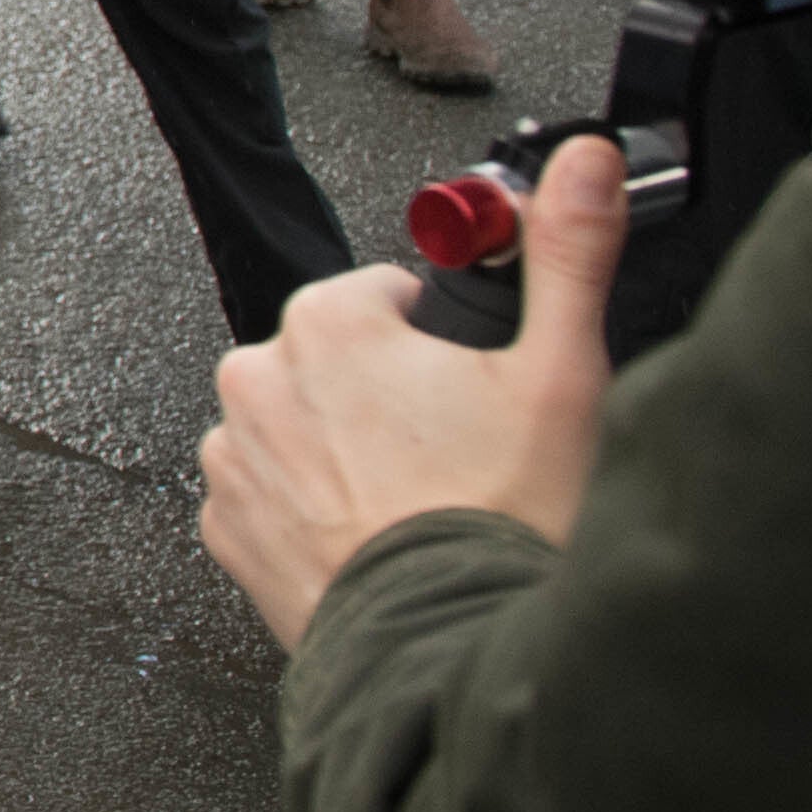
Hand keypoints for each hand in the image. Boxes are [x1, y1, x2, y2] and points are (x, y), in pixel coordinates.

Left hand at [198, 133, 619, 645]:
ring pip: (304, 428)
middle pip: (339, 362)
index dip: (443, 343)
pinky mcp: (226, 529)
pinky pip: (272, 498)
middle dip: (395, 396)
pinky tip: (379, 538)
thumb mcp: (562, 369)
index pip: (386, 298)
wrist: (454, 650)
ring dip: (351, 453)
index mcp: (327, 323)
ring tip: (423, 502)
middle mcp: (257, 379)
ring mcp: (232, 458)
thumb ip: (568, 250)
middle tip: (462, 453)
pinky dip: (317, 511)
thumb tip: (584, 161)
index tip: (477, 388)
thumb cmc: (503, 517)